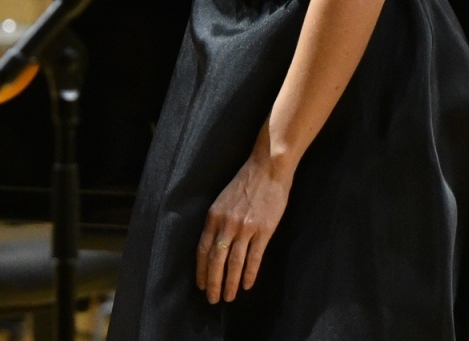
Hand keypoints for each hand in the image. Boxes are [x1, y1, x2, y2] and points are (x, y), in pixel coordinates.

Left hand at [195, 153, 292, 303]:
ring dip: (231, 283)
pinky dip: (250, 274)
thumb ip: (218, 221)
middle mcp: (226, 223)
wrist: (268, 169)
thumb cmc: (246, 183)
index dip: (201, 269)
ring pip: (234, 263)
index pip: (202, 249)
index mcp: (214, 216)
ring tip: (229, 297)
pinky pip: (254, 257)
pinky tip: (247, 286)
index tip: (200, 284)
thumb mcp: (223, 200)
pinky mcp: (264, 231)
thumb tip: (213, 244)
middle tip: (212, 299)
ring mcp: (245, 228)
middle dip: (212, 282)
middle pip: (216, 260)